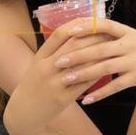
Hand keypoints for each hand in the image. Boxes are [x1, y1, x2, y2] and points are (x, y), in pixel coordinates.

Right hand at [3, 18, 115, 134]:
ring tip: (112, 49)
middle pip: (73, 46)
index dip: (78, 26)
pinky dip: (96, 75)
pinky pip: (83, 84)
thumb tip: (76, 33)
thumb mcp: (38, 64)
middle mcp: (46, 67)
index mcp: (40, 56)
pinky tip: (106, 70)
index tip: (92, 22)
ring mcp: (53, 83)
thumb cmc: (34, 85)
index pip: (59, 34)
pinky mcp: (62, 99)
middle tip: (109, 33)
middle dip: (93, 38)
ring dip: (98, 55)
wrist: (23, 112)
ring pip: (81, 64)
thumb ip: (53, 51)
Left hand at [52, 17, 135, 103]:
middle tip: (58, 62)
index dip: (87, 27)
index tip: (68, 31)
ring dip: (84, 75)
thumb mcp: (130, 35)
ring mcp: (134, 61)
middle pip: (100, 49)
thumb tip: (82, 26)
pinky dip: (100, 93)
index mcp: (126, 32)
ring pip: (105, 68)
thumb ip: (110, 33)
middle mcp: (129, 44)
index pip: (104, 25)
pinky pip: (116, 86)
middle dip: (77, 55)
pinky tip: (86, 99)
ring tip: (66, 80)